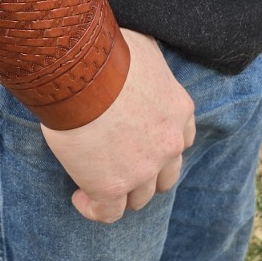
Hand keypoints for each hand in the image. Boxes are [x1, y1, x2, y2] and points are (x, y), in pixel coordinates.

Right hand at [41, 28, 195, 222]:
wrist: (82, 73)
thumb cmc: (106, 51)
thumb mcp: (142, 47)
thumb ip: (146, 62)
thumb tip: (134, 53)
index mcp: (179, 110)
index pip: (181, 138)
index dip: (160, 144)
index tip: (138, 140)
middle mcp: (169, 144)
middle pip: (166, 174)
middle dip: (146, 173)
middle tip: (118, 164)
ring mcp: (143, 169)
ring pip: (140, 196)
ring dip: (123, 192)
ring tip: (95, 182)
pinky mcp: (111, 187)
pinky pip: (108, 212)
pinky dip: (95, 208)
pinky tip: (80, 198)